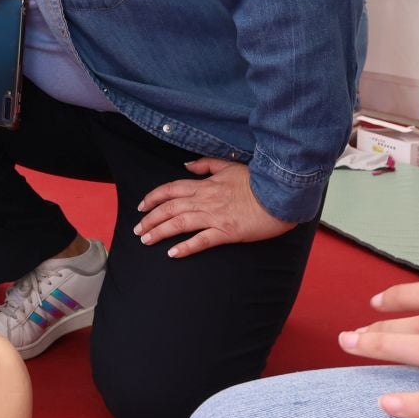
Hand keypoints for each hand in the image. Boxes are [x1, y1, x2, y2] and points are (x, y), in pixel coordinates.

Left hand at [134, 158, 295, 256]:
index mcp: (205, 184)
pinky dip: (185, 247)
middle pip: (170, 208)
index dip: (153, 198)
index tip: (141, 206)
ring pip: (180, 223)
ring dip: (160, 232)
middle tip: (137, 229)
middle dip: (150, 219)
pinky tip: (172, 253)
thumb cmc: (258, 181)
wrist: (281, 194)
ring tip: (146, 240)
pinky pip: (201, 240)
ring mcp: (215, 217)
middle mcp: (205, 200)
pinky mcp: (227, 232)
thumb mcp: (230, 165)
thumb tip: (187, 164)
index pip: (171, 189)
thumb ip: (207, 164)